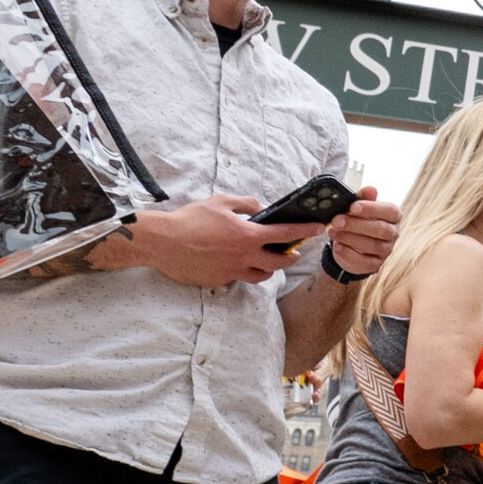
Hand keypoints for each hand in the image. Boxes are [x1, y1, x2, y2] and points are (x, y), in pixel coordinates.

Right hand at [121, 194, 315, 290]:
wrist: (163, 242)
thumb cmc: (191, 219)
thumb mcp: (221, 202)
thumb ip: (246, 204)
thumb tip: (261, 209)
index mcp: (248, 235)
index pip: (286, 235)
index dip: (305, 231)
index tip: (319, 229)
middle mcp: (244, 257)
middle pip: (278, 264)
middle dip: (290, 258)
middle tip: (292, 252)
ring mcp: (232, 272)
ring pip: (260, 276)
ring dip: (267, 268)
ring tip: (265, 259)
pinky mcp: (219, 281)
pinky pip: (237, 278)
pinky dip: (241, 271)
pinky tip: (234, 262)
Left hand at [318, 194, 405, 277]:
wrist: (353, 245)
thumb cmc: (359, 221)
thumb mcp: (359, 207)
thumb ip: (364, 198)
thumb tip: (370, 189)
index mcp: (394, 216)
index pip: (390, 211)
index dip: (371, 208)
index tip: (352, 206)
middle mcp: (393, 233)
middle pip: (380, 229)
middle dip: (356, 224)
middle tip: (336, 220)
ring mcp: (386, 250)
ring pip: (372, 245)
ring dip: (349, 238)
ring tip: (332, 232)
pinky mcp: (375, 264)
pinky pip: (364, 261)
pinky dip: (348, 253)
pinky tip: (337, 246)